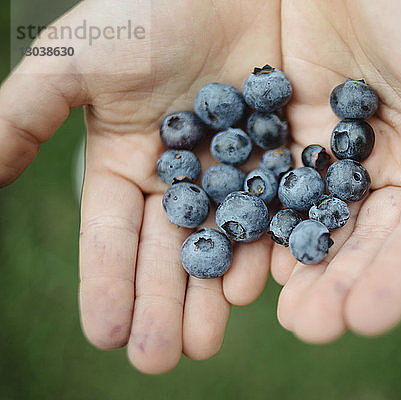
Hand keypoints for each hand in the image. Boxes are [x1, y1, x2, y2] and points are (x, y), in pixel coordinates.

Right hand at [0, 0, 282, 372]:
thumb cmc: (152, 10)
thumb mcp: (76, 59)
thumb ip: (23, 115)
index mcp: (127, 162)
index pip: (112, 235)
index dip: (106, 283)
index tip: (106, 334)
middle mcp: (179, 177)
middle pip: (169, 251)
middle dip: (162, 305)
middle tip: (159, 360)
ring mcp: (233, 172)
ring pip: (221, 242)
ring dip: (210, 294)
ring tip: (204, 342)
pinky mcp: (281, 158)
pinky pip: (275, 211)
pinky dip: (265, 248)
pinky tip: (258, 285)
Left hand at [272, 0, 400, 342]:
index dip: (398, 276)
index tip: (367, 319)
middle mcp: (389, 171)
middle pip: (365, 238)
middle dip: (339, 283)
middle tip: (308, 327)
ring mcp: (337, 156)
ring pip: (316, 220)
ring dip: (298, 266)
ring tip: (280, 312)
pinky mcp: (292, 134)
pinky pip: (275, 183)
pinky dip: (263, 219)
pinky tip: (247, 257)